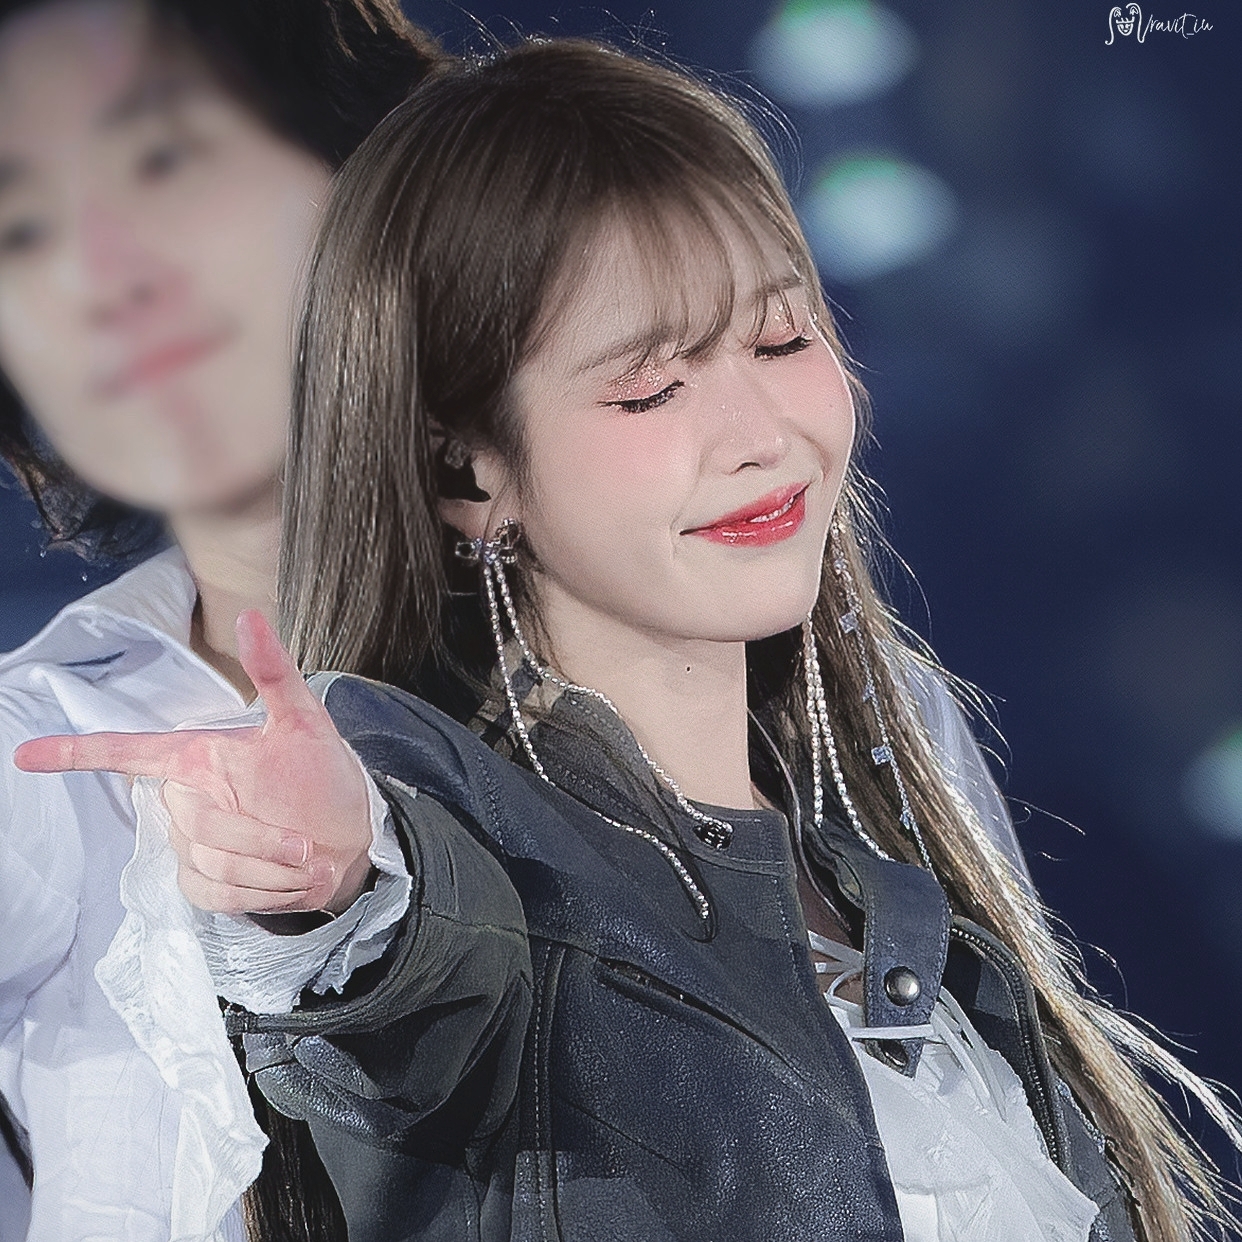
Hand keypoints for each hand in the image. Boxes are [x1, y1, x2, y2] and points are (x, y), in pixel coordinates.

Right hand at [14, 611, 372, 915]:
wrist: (349, 839)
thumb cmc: (322, 778)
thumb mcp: (307, 723)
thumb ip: (275, 673)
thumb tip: (251, 617)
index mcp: (199, 756)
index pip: (128, 752)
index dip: (76, 752)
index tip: (24, 755)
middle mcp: (187, 798)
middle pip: (195, 825)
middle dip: (261, 840)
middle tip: (308, 846)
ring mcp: (191, 844)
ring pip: (212, 865)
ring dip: (272, 871)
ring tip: (309, 861)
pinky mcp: (203, 883)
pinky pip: (217, 895)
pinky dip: (265, 893)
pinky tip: (294, 882)